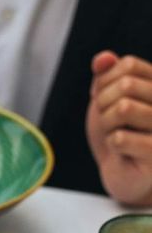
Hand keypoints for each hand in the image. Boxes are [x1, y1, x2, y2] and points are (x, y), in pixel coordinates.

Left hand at [86, 51, 151, 204]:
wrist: (125, 173)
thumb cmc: (118, 133)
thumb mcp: (107, 100)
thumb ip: (105, 76)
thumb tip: (102, 58)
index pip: (129, 65)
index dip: (106, 82)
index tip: (105, 101)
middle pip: (127, 85)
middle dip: (105, 104)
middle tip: (109, 122)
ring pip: (123, 108)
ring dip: (107, 124)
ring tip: (115, 135)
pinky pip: (120, 137)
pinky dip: (111, 143)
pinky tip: (122, 151)